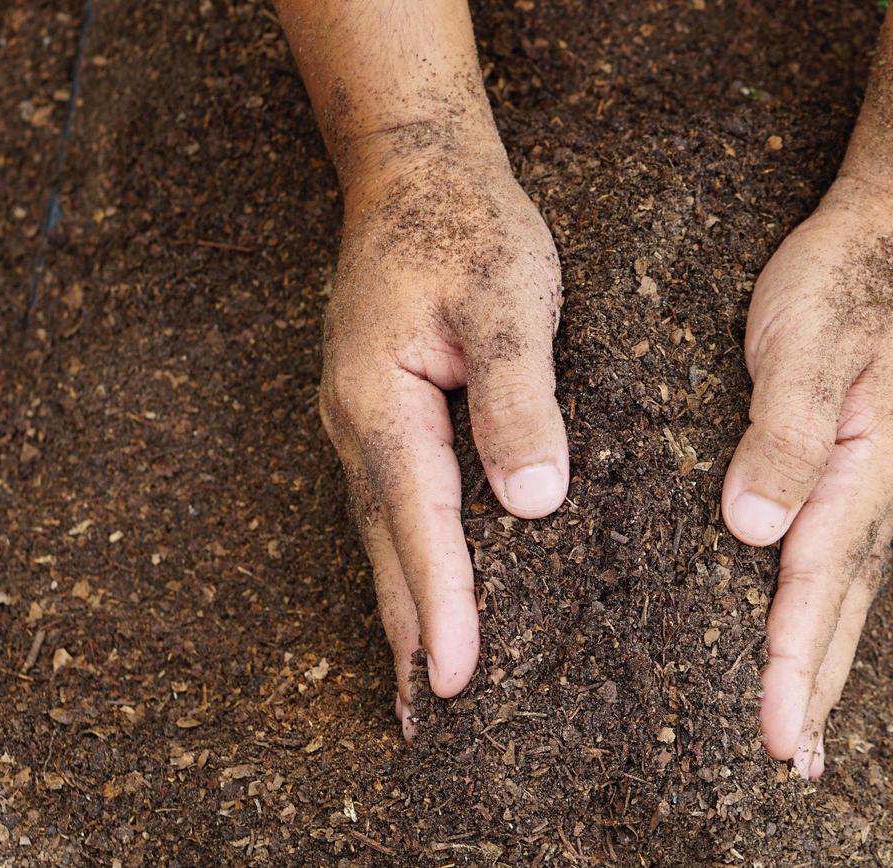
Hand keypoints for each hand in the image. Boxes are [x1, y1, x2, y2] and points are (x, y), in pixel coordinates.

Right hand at [318, 123, 567, 738]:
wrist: (417, 170)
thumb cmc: (468, 227)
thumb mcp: (509, 301)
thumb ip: (519, 399)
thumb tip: (533, 501)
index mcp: (382, 401)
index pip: (418, 524)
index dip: (442, 605)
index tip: (459, 679)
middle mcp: (359, 422)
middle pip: (386, 547)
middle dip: (411, 634)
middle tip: (429, 721)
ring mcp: (363, 420)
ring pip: (385, 532)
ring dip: (406, 607)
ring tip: (427, 684)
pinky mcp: (384, 412)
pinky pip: (396, 503)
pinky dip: (411, 559)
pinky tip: (432, 588)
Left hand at [720, 176, 892, 776]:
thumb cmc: (849, 275)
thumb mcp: (805, 339)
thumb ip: (785, 432)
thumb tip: (753, 529)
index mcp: (867, 465)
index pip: (820, 580)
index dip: (795, 662)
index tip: (775, 736)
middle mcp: (879, 482)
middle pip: (847, 603)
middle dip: (819, 685)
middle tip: (794, 764)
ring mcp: (877, 471)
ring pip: (851, 584)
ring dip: (829, 654)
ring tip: (807, 725)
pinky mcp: (862, 455)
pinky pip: (844, 548)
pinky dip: (828, 601)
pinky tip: (813, 618)